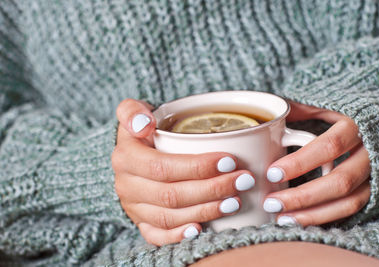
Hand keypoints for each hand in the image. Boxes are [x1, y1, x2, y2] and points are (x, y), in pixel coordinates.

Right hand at [112, 99, 255, 245]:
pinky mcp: (141, 223)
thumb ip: (132, 111)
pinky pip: (156, 235)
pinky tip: (200, 230)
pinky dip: (178, 235)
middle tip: (243, 181)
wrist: (134, 153)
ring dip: (205, 211)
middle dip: (212, 189)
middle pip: (171, 194)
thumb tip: (143, 124)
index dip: (197, 167)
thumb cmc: (145, 130)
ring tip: (235, 201)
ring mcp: (133, 207)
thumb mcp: (133, 111)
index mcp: (126, 157)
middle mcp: (126, 185)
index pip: (163, 166)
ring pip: (169, 216)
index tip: (229, 161)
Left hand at [263, 101, 370, 225]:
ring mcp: (376, 173)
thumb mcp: (328, 102)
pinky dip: (327, 217)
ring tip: (282, 218)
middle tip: (272, 202)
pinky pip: (353, 208)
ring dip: (313, 214)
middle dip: (303, 196)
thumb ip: (301, 108)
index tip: (273, 173)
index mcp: (357, 124)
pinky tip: (301, 219)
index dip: (300, 162)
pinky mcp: (375, 188)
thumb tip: (268, 116)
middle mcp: (371, 152)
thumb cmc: (352, 110)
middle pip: (341, 181)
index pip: (330, 146)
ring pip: (349, 201)